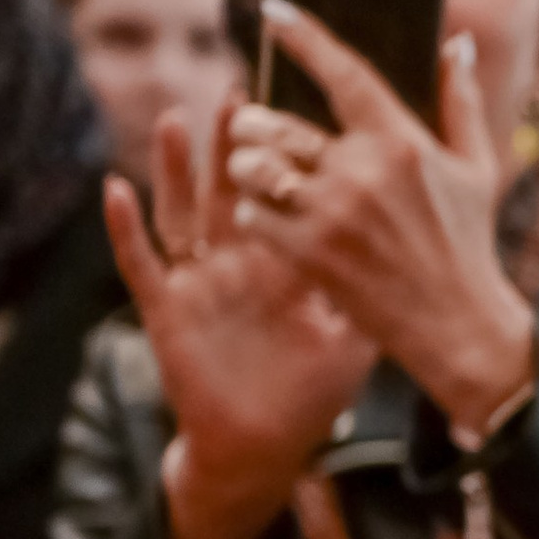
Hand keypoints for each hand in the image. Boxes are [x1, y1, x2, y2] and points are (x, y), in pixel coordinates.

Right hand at [108, 105, 375, 538]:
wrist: (263, 446)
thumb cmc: (308, 393)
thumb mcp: (353, 338)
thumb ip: (376, 289)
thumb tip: (422, 249)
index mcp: (286, 259)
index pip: (288, 193)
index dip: (290, 153)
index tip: (305, 109)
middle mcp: (239, 260)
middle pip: (235, 190)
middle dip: (236, 144)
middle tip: (241, 92)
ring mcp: (202, 281)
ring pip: (184, 212)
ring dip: (175, 168)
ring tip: (174, 119)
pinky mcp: (170, 310)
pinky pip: (143, 264)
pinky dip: (127, 229)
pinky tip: (117, 191)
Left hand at [225, 3, 536, 436]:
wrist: (457, 324)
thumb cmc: (466, 243)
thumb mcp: (476, 168)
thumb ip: (460, 101)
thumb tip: (455, 43)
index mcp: (400, 141)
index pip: (343, 72)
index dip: (303, 37)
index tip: (272, 10)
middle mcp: (362, 170)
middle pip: (276, 123)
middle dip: (254, 124)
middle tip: (254, 129)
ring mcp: (332, 213)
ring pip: (255, 168)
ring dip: (250, 169)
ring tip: (262, 176)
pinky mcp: (310, 253)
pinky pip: (254, 215)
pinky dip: (256, 214)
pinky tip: (275, 221)